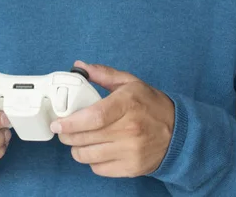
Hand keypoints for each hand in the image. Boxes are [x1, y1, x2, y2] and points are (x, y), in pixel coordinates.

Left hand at [51, 60, 174, 177]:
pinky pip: (98, 168)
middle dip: (67, 135)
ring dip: (77, 148)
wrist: (177, 132)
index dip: (72, 122)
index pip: (94, 117)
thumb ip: (104, 74)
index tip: (58, 123)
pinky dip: (92, 160)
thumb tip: (80, 67)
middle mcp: (130, 129)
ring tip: (78, 140)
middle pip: (86, 138)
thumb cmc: (150, 104)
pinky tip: (96, 149)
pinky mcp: (131, 168)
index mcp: (128, 103)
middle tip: (63, 130)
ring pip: (88, 155)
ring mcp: (131, 151)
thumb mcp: (130, 82)